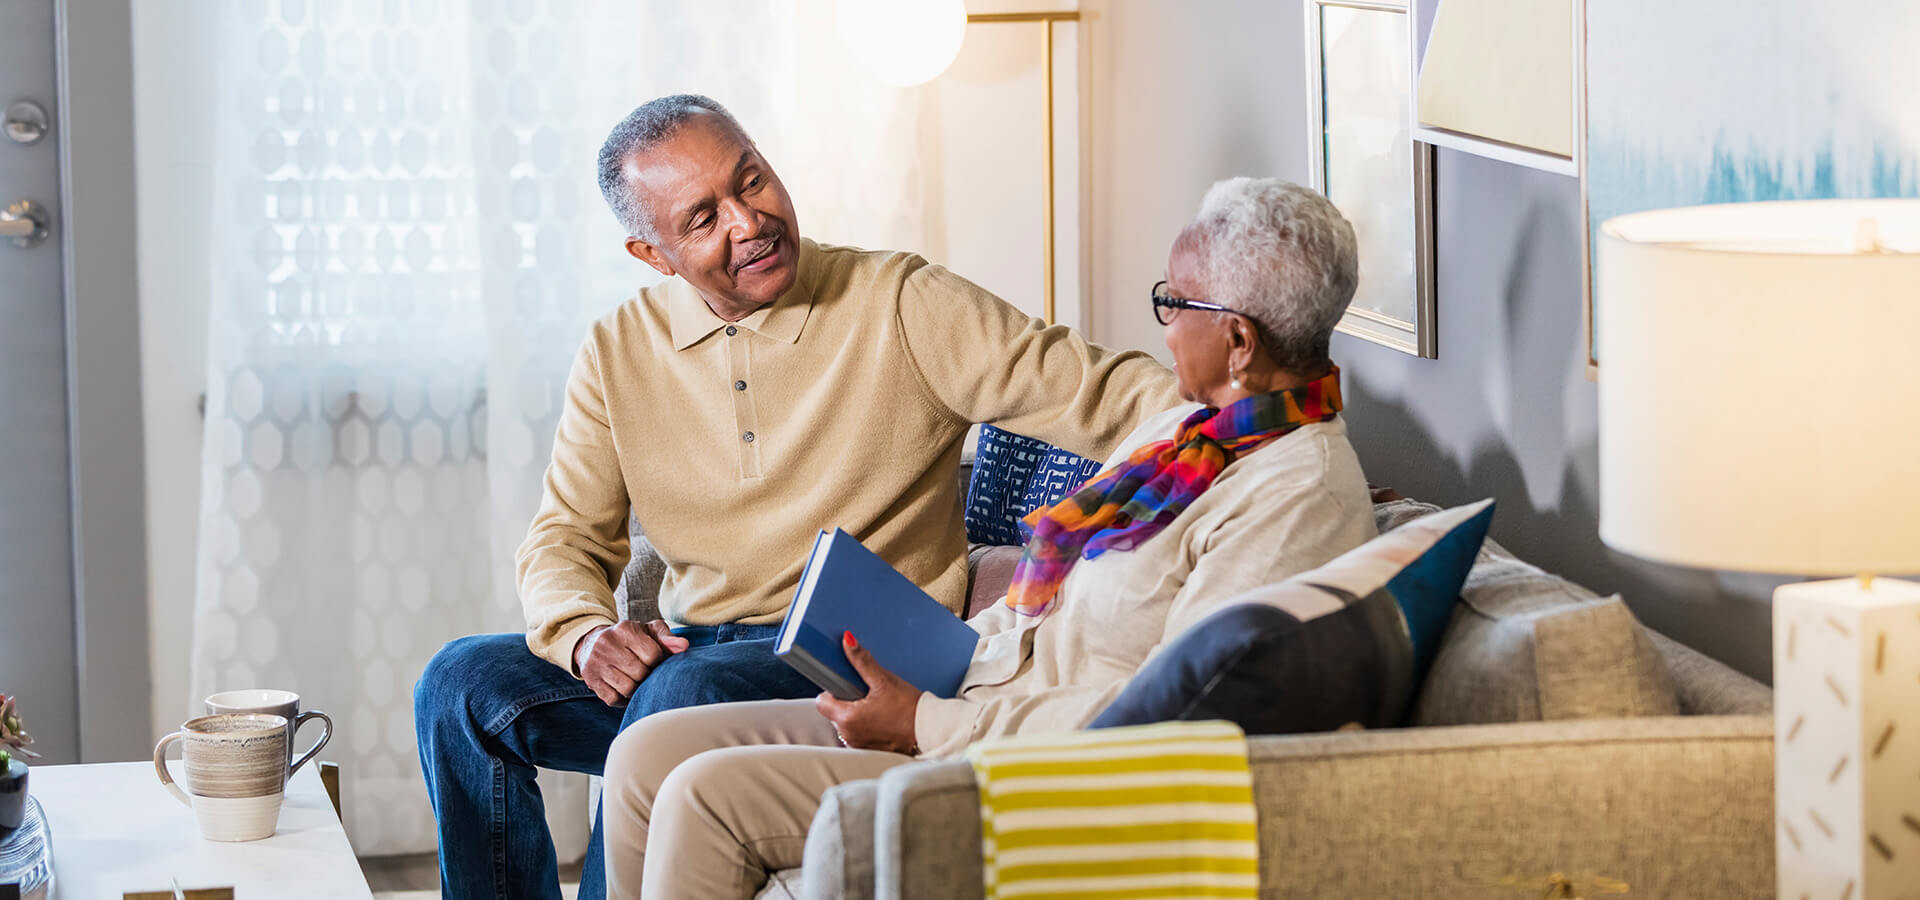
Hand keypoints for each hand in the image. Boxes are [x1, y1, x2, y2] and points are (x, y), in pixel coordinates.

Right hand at [573, 620, 689, 706]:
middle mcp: (607, 644)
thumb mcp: (647, 631)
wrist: (591, 643)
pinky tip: (624, 689)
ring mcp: (596, 663)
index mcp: (625, 629)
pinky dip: (623, 699)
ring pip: (627, 688)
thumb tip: (683, 646)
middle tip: (646, 673)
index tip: (655, 661)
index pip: (653, 654)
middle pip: (640, 673)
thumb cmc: (627, 638)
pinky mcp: (591, 680)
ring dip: (636, 689)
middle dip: (647, 676)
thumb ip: (666, 637)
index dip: (659, 661)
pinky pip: (613, 699)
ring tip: (636, 681)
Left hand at [815, 631, 920, 753]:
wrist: (930, 733)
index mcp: (847, 718)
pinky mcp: (869, 750)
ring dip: (857, 714)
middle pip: (835, 712)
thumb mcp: (885, 681)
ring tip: (878, 707)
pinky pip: (860, 734)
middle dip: (847, 701)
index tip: (846, 685)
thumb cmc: (910, 710)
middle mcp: (848, 735)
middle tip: (868, 694)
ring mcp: (858, 745)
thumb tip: (848, 642)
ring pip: (847, 724)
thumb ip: (862, 661)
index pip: (822, 702)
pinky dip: (867, 726)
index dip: (832, 690)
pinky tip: (883, 719)